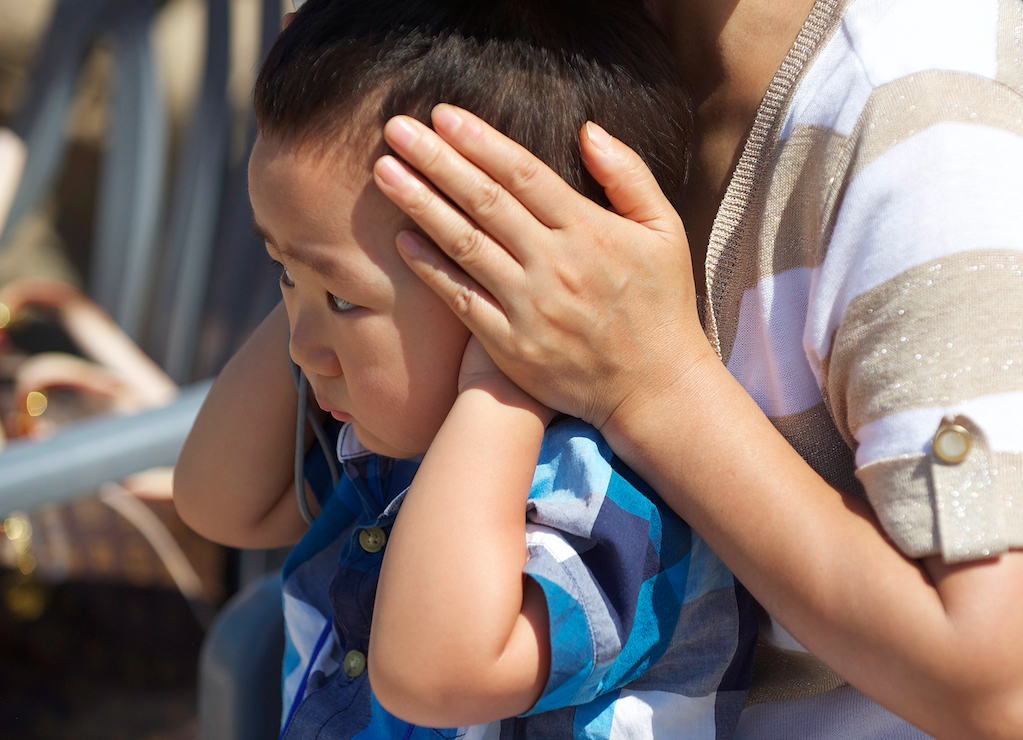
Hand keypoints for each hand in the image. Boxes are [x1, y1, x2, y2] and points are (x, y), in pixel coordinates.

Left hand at [373, 106, 716, 433]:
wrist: (654, 389)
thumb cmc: (660, 306)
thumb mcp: (665, 232)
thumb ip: (629, 176)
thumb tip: (588, 130)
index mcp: (590, 231)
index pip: (524, 174)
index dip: (479, 141)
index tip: (442, 115)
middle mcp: (555, 265)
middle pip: (484, 201)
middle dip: (436, 160)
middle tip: (395, 128)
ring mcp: (529, 307)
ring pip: (464, 245)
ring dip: (420, 204)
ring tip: (384, 171)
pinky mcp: (511, 345)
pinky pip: (462, 299)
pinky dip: (430, 268)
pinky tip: (402, 239)